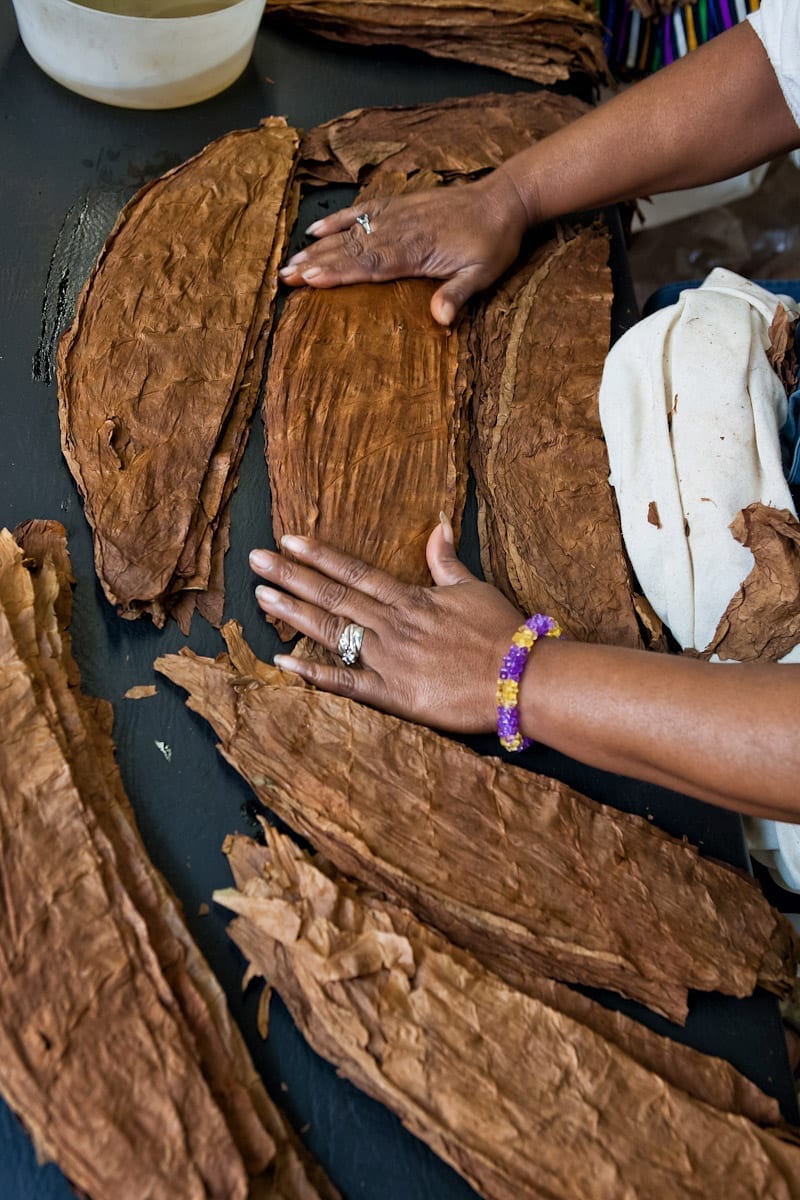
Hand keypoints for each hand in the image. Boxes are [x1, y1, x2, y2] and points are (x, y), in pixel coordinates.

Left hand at [249, 516, 523, 731]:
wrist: (521, 678)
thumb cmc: (502, 633)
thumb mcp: (474, 588)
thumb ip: (446, 561)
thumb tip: (438, 525)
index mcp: (410, 598)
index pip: (355, 572)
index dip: (320, 555)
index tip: (288, 539)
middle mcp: (392, 624)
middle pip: (333, 596)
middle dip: (292, 576)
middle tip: (255, 560)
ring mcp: (389, 659)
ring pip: (332, 632)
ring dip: (294, 613)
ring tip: (261, 597)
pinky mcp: (393, 694)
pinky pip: (346, 683)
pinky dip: (313, 674)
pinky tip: (283, 662)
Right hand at [278, 169, 529, 325]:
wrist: (503, 200)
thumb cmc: (493, 243)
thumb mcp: (482, 274)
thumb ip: (457, 295)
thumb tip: (440, 319)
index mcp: (416, 250)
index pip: (371, 264)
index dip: (339, 272)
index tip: (311, 279)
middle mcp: (400, 231)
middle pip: (351, 250)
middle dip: (317, 263)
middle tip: (285, 277)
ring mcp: (397, 215)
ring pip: (351, 233)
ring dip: (319, 247)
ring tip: (291, 261)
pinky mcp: (399, 205)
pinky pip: (362, 211)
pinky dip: (338, 219)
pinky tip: (316, 228)